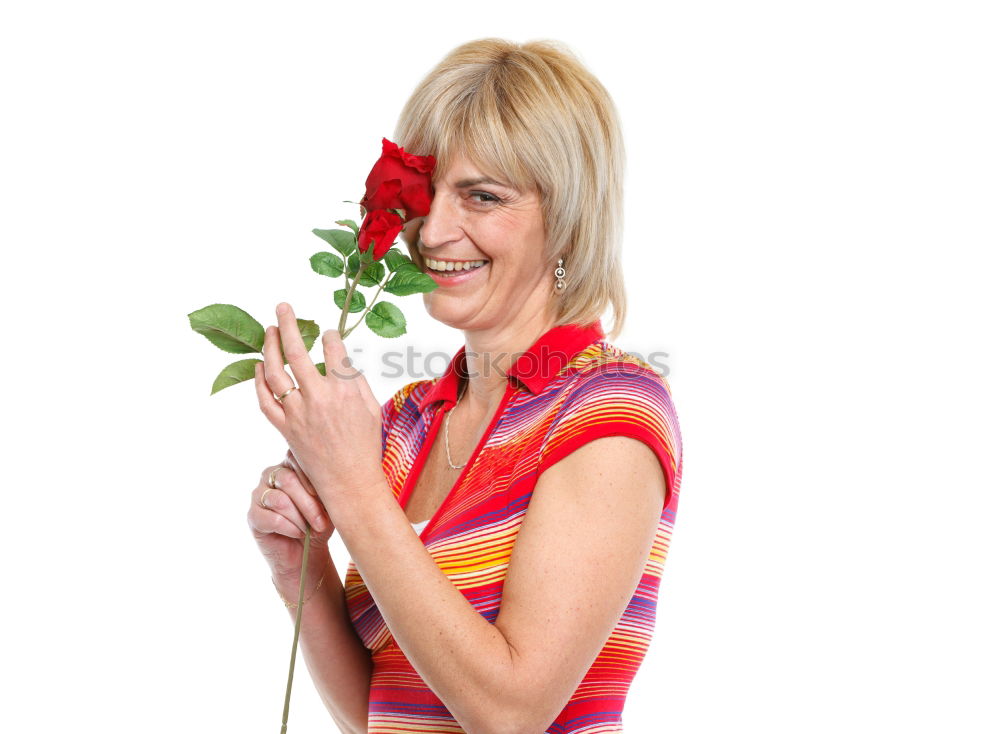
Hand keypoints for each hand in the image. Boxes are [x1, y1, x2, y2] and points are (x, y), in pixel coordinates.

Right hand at [247, 452, 333, 578]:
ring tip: (311, 530)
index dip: (310, 475)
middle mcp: (271, 475)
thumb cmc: (320, 523)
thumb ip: (326, 487)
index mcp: (290, 465)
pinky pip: (272, 518)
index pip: (295, 457)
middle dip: (309, 503)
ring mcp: (259, 494)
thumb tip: (331, 479)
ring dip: (300, 518)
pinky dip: (290, 528)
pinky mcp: (253, 516)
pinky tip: (299, 533)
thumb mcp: (329, 503)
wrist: (307, 553)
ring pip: (280, 500)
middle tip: (322, 522)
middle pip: (288, 480)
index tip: (326, 492)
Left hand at [253, 302, 385, 520]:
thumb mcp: (371, 408)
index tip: (328, 333)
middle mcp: (318, 398)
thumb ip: (354, 380)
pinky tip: (259, 366)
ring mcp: (298, 413)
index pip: (333, 349)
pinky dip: (259, 381)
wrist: (350, 483)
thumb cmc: (366, 446)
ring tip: (268, 330)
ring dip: (269, 347)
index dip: (330, 336)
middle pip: (297, 352)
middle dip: (288, 324)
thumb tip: (340, 358)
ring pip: (276, 372)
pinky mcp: (285, 428)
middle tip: (282, 307)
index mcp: (344, 391)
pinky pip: (265, 400)